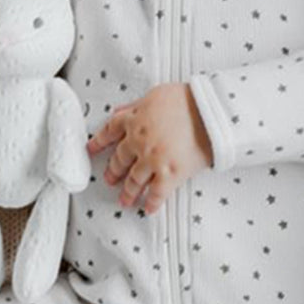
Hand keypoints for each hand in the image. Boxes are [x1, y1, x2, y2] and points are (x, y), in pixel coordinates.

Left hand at [87, 83, 212, 214]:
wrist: (211, 112)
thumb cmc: (190, 99)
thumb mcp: (156, 94)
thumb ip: (136, 105)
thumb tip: (120, 111)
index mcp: (134, 119)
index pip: (110, 131)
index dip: (99, 142)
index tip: (92, 149)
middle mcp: (139, 141)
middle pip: (120, 159)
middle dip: (113, 171)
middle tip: (109, 179)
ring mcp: (152, 159)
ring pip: (134, 180)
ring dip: (128, 192)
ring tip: (125, 200)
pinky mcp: (169, 174)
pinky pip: (157, 193)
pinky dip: (152, 203)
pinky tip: (149, 209)